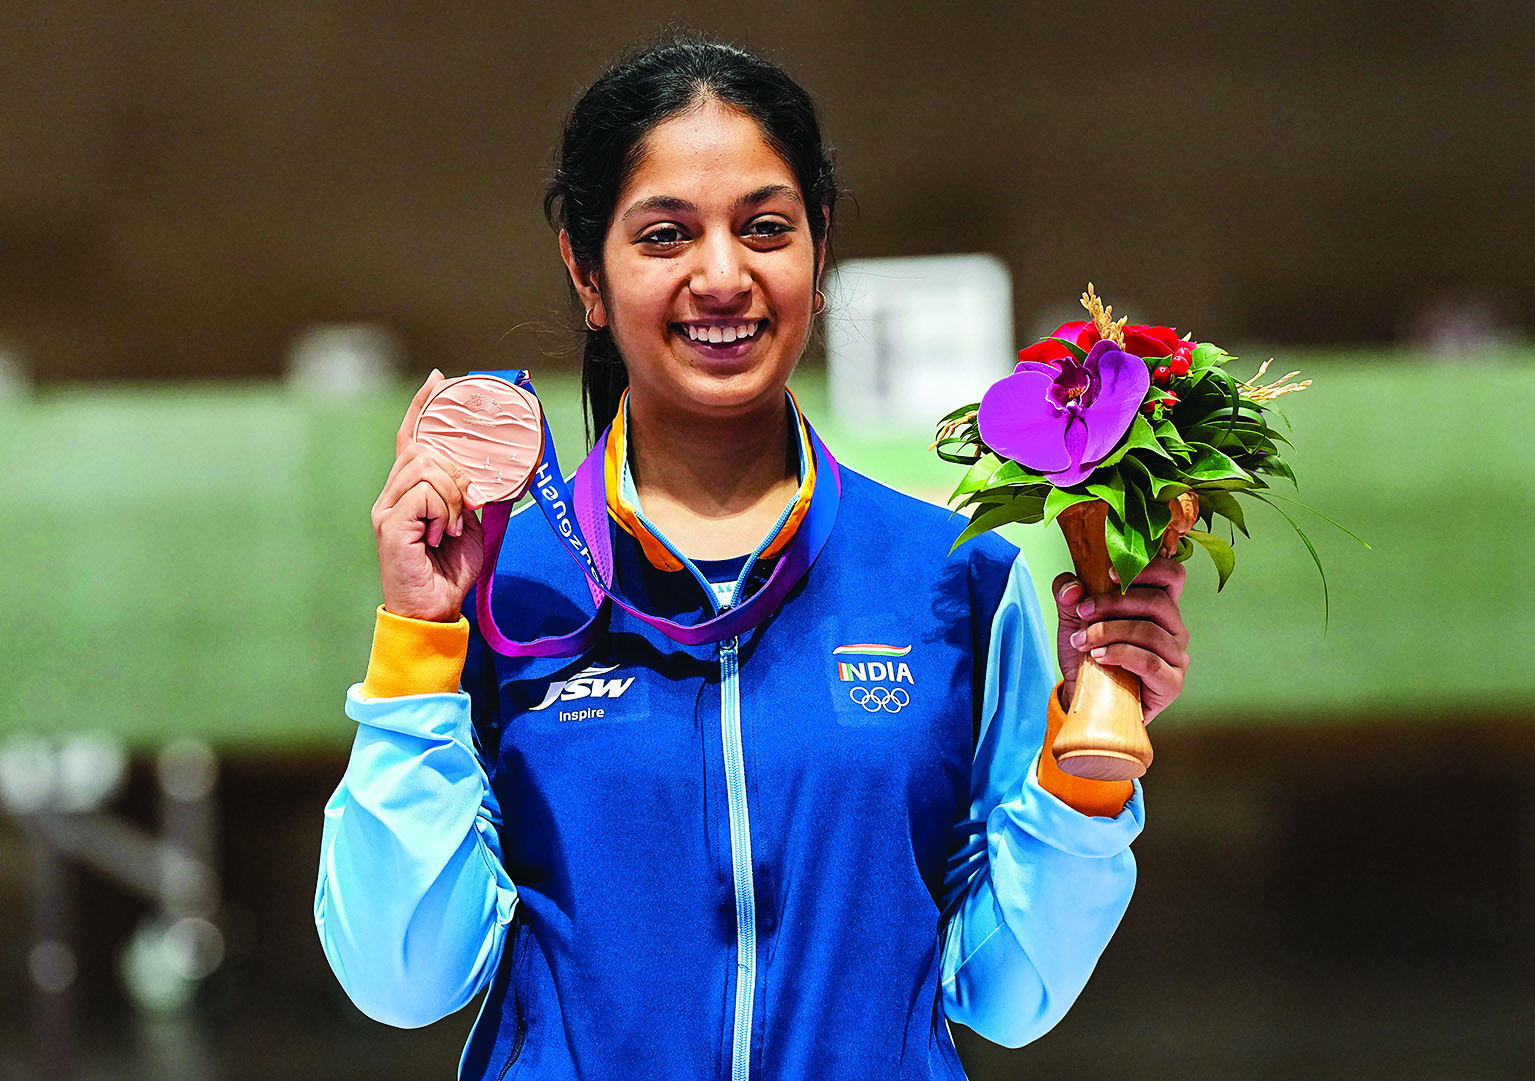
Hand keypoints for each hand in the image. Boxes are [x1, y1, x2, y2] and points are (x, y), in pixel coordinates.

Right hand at [371, 371, 483, 622]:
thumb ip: (473, 494)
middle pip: (423, 448)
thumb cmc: (449, 570)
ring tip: (456, 523)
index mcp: (408, 491)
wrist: (433, 611)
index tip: (439, 379)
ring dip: (454, 492)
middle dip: (455, 464)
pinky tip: (446, 531)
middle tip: (470, 497)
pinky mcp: (390, 526)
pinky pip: (425, 493)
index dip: (424, 407)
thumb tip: (493, 470)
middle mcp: (392, 495)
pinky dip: (444, 508)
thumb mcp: (470, 523)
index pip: (412, 438)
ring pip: (427, 467)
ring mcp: (387, 509)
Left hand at [1053, 557, 1189, 723]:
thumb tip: (1073, 587)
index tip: (1110, 574)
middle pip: (1157, 601)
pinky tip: (1099, 656)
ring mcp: (1177, 657)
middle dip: (1112, 603)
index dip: (1148, 568)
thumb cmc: (1089, 653)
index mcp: (1160, 606)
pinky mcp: (1172, 683)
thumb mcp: (1073, 619)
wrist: (1087, 698)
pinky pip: (1150, 662)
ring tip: (1082, 641)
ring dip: (1109, 632)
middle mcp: (1175, 628)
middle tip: (1083, 612)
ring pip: (1150, 632)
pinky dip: (1120, 655)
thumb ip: (1069, 594)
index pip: (1172, 575)